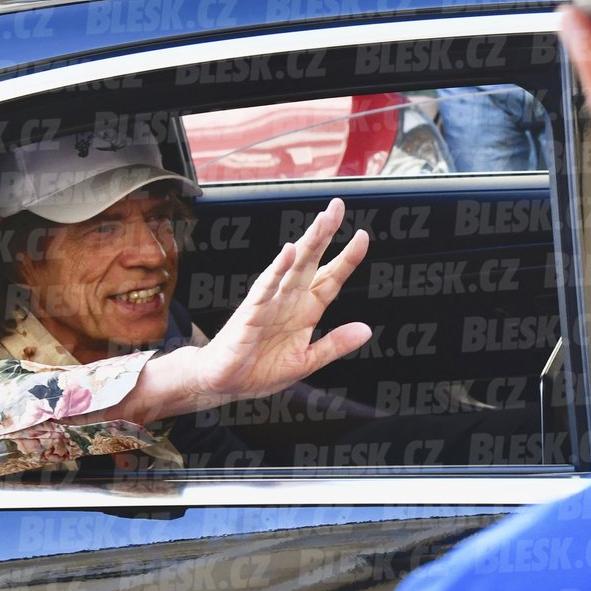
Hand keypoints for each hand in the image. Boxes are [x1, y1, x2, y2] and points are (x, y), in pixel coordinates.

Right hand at [193, 198, 369, 399]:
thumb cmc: (260, 370)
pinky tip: (288, 252)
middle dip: (325, 235)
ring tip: (321, 222)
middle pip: (311, 262)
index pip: (330, 279)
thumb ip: (334, 345)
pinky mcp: (250, 313)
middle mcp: (289, 300)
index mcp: (305, 311)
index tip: (362, 236)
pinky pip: (265, 288)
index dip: (347, 258)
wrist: (224, 384)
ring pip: (291, 267)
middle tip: (337, 206)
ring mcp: (269, 303)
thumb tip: (366, 330)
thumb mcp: (306, 362)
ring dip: (307, 244)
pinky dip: (277, 270)